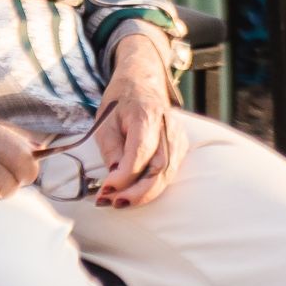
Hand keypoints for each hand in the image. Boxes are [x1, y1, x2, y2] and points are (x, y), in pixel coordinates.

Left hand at [92, 33, 186, 207]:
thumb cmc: (120, 101)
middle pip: (159, 168)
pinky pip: (169, 172)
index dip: (124, 175)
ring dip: (144, 194)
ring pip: (167, 174)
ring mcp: (177, 136)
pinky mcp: (180, 146)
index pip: (140, 151)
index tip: (106, 189)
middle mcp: (167, 126)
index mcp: (146, 115)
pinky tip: (134, 193)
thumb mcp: (105, 120)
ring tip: (120, 202)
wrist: (141, 82)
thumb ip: (111, 148)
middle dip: (137, 192)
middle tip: (113, 203)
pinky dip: (152, 187)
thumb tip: (115, 179)